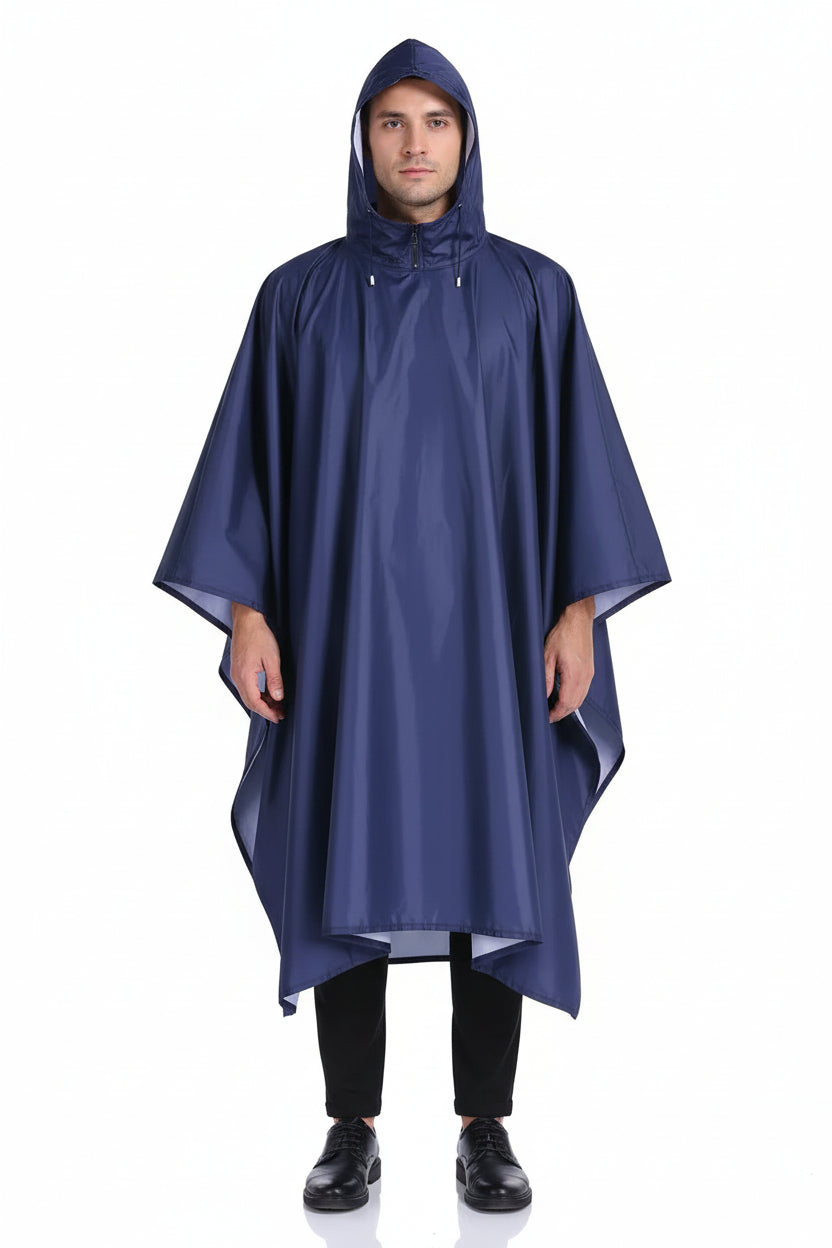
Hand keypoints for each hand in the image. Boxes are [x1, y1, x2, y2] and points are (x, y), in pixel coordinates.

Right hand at [230, 603, 285, 723]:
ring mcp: (236, 672)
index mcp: (245, 676)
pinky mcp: (238, 668)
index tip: (278, 717)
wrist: (247, 620)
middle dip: (265, 710)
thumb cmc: (259, 636)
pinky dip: (257, 693)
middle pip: (250, 702)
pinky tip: (268, 693)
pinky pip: (246, 687)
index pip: (255, 703)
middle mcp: (237, 676)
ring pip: (248, 695)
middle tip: (280, 713)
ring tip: (277, 705)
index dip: (267, 712)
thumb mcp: (272, 659)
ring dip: (261, 702)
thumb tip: (278, 698)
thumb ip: (274, 680)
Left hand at [545, 597, 594, 722]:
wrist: (578, 620)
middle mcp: (585, 677)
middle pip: (575, 704)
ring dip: (569, 707)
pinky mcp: (590, 671)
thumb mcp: (547, 656)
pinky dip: (575, 699)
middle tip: (549, 716)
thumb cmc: (562, 634)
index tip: (546, 717)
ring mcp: (589, 674)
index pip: (565, 703)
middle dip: (562, 713)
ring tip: (555, 709)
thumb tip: (544, 695)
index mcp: (574, 674)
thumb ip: (546, 678)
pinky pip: (584, 691)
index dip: (556, 713)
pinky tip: (565, 698)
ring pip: (581, 699)